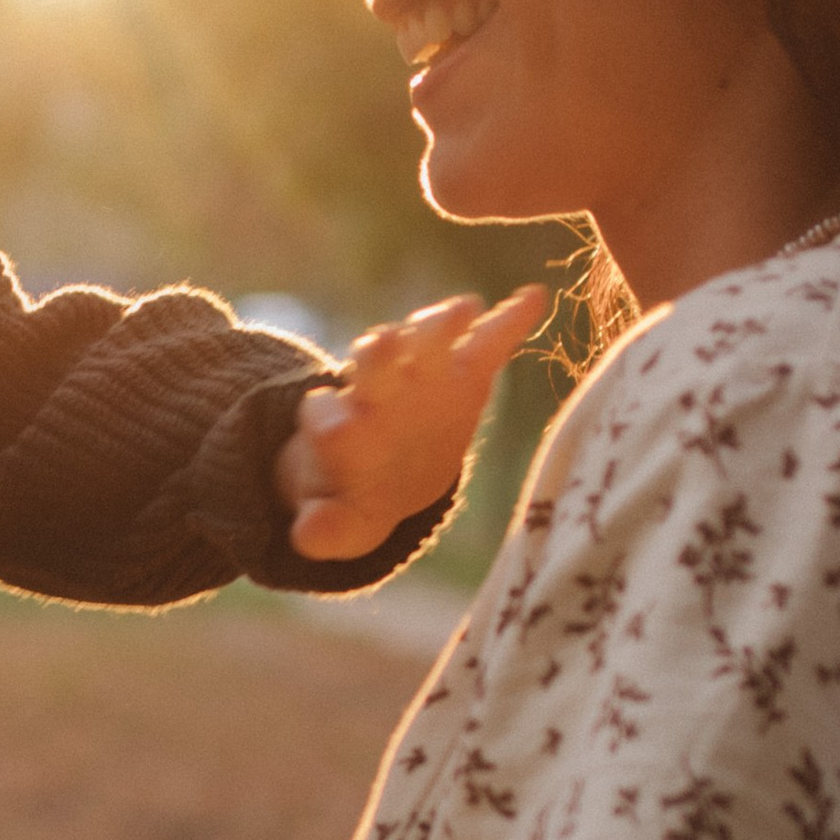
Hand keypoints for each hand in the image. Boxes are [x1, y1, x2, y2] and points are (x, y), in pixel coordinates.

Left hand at [276, 284, 544, 563]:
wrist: (385, 467)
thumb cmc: (361, 492)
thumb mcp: (347, 520)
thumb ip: (329, 528)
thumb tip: (306, 541)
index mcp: (341, 430)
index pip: (326, 415)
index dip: (325, 417)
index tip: (332, 427)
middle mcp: (375, 390)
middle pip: (372, 362)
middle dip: (377, 354)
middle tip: (382, 343)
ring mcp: (420, 371)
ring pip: (426, 340)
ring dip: (437, 328)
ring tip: (465, 311)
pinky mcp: (463, 370)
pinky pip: (487, 342)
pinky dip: (509, 322)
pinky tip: (533, 298)